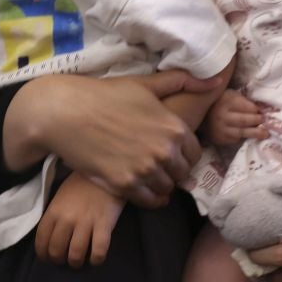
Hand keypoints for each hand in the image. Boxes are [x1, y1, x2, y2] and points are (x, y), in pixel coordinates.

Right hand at [11, 70, 203, 208]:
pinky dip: (150, 198)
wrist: (66, 112)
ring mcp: (144, 171)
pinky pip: (149, 201)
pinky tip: (144, 190)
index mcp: (173, 127)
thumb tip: (215, 80)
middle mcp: (164, 151)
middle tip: (160, 165)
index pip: (195, 153)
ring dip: (161, 184)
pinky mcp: (124, 185)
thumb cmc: (105, 94)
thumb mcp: (145, 84)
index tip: (173, 152)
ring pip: (166, 188)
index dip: (184, 153)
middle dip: (174, 170)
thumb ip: (181, 82)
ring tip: (150, 177)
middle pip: (182, 173)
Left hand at [35, 175, 124, 266]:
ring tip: (78, 261)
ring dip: (76, 263)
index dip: (43, 254)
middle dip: (59, 260)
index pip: (42, 240)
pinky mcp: (104, 225)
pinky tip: (95, 259)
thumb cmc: (81, 184)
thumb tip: (50, 237)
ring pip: (75, 255)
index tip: (48, 258)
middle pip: (57, 251)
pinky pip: (98, 251)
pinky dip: (96, 260)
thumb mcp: (60, 197)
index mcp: (54, 211)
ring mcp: (86, 223)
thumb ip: (54, 215)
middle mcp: (67, 219)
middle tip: (64, 260)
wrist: (105, 172)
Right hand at [205, 90, 265, 146]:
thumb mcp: (229, 94)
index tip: (262, 111)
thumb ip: (242, 99)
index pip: (246, 107)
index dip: (256, 110)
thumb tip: (260, 108)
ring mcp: (220, 129)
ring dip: (255, 133)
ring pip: (241, 132)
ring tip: (264, 133)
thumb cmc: (219, 102)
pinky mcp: (219, 139)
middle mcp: (222, 116)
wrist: (198, 114)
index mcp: (226, 102)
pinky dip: (243, 137)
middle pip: (244, 120)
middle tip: (265, 121)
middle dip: (257, 121)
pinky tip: (248, 135)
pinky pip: (235, 139)